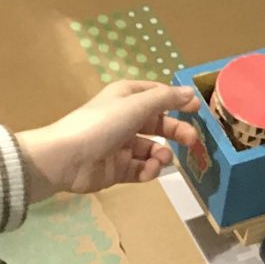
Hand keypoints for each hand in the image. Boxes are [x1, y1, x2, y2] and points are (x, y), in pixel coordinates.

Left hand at [18, 81, 200, 197]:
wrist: (66, 158)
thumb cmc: (102, 124)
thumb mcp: (136, 105)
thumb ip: (166, 100)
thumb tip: (190, 92)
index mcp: (126, 98)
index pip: (157, 96)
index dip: (177, 102)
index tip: (197, 110)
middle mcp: (124, 119)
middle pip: (158, 124)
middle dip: (176, 132)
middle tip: (192, 141)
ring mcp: (120, 146)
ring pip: (151, 149)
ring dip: (161, 155)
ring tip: (161, 159)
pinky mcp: (117, 169)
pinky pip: (140, 169)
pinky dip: (148, 171)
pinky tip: (148, 171)